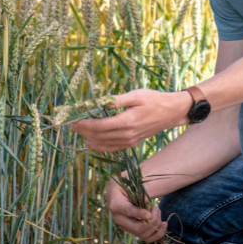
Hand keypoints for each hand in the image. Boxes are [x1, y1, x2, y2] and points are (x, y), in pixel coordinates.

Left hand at [68, 88, 192, 151]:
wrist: (171, 112)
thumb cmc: (154, 99)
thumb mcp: (136, 95)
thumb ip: (116, 100)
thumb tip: (99, 102)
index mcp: (126, 121)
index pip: (99, 126)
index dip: (84, 123)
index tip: (73, 118)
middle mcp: (127, 134)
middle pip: (98, 135)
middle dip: (83, 130)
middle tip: (70, 124)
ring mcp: (130, 141)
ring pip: (104, 143)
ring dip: (88, 138)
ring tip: (77, 131)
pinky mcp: (132, 143)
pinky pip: (112, 148)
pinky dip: (100, 147)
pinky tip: (91, 143)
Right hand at [106, 179, 167, 242]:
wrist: (117, 192)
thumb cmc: (125, 185)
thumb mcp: (130, 183)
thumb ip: (139, 192)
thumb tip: (147, 202)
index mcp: (116, 205)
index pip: (129, 211)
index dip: (140, 214)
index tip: (150, 214)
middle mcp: (119, 219)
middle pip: (138, 227)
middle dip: (153, 219)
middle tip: (156, 208)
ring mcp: (126, 227)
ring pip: (143, 234)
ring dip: (156, 224)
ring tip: (158, 211)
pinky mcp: (132, 231)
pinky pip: (146, 238)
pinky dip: (157, 234)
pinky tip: (164, 225)